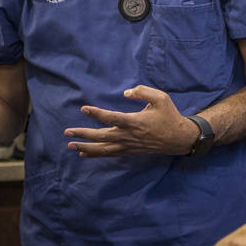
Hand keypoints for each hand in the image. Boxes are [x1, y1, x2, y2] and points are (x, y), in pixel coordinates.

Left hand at [64, 85, 197, 156]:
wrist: (178, 138)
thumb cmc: (169, 116)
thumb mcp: (161, 98)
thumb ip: (143, 91)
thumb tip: (126, 92)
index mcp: (134, 121)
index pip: (111, 117)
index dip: (96, 113)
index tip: (83, 109)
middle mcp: (128, 135)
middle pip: (101, 136)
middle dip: (83, 134)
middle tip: (67, 132)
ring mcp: (128, 145)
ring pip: (103, 148)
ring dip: (86, 147)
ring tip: (70, 145)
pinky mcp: (130, 151)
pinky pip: (110, 154)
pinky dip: (96, 154)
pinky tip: (84, 153)